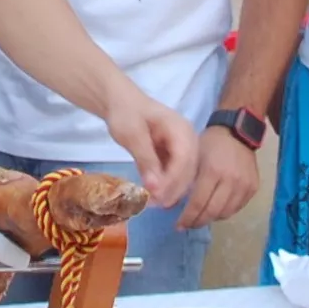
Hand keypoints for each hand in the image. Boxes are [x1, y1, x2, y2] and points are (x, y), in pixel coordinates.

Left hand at [101, 90, 200, 207]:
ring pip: (183, 175)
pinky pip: (174, 173)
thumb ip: (145, 159)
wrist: (120, 102)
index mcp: (181, 129)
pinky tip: (153, 195)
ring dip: (169, 190)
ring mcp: (182, 148)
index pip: (184, 159)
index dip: (171, 180)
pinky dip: (165, 185)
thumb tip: (154, 187)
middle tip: (153, 204)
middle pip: (188, 170)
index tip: (156, 195)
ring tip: (152, 203)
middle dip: (172, 189)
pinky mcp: (173, 155)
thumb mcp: (132, 135)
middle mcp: (188, 139)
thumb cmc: (126, 113)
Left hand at [178, 124, 261, 229]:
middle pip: (212, 212)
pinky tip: (215, 210)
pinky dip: (225, 212)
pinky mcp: (253, 188)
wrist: (238, 131)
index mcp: (212, 171)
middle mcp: (231, 181)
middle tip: (187, 225)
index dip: (187, 218)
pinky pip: (237, 208)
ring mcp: (244, 185)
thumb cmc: (211, 143)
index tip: (178, 225)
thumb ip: (187, 181)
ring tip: (200, 218)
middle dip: (197, 222)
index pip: (198, 203)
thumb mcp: (194, 157)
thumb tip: (174, 204)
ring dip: (211, 219)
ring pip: (226, 213)